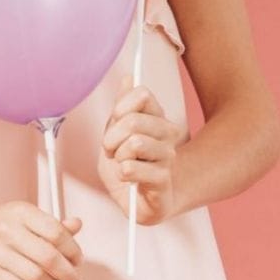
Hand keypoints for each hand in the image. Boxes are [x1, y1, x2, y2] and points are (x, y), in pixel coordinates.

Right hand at [0, 202, 81, 279]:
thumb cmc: (1, 226)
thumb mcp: (25, 218)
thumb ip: (53, 224)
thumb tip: (77, 224)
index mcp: (21, 212)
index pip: (56, 232)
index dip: (73, 250)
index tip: (77, 260)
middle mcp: (7, 229)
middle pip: (48, 257)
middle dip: (68, 274)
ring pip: (36, 276)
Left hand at [99, 86, 185, 224]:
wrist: (137, 202)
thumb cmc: (128, 165)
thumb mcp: (116, 133)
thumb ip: (122, 108)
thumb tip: (128, 78)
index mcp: (156, 118)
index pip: (143, 95)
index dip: (121, 106)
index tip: (114, 121)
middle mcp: (168, 134)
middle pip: (134, 120)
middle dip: (111, 137)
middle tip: (111, 150)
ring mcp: (168, 157)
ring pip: (135, 143)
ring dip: (118, 156)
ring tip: (121, 164)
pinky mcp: (163, 181)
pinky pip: (134, 167)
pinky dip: (122, 172)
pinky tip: (127, 176)